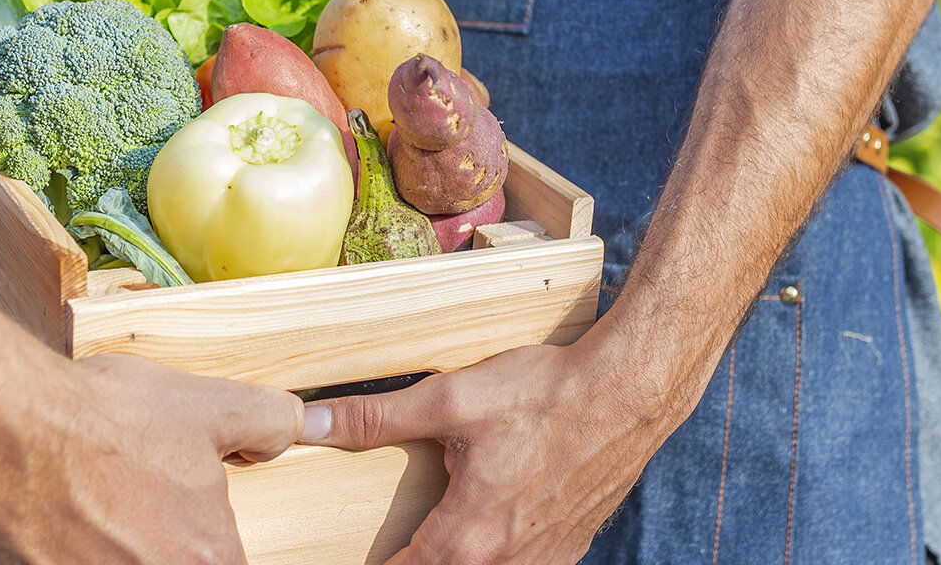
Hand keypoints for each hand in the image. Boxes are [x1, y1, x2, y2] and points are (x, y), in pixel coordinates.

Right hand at [0, 353, 304, 563]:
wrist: (1, 430)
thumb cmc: (100, 420)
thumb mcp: (205, 405)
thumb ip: (268, 421)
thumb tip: (296, 429)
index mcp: (210, 559)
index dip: (213, 546)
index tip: (192, 527)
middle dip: (158, 545)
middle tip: (134, 512)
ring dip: (112, 550)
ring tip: (95, 513)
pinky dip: (69, 553)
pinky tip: (57, 522)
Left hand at [300, 342, 690, 564]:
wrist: (629, 392)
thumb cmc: (544, 394)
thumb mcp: (450, 399)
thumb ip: (375, 418)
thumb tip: (311, 420)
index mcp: (467, 536)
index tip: (349, 562)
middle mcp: (507, 563)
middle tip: (394, 548)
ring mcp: (543, 561)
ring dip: (456, 562)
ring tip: (436, 542)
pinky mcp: (569, 549)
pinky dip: (497, 560)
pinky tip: (488, 533)